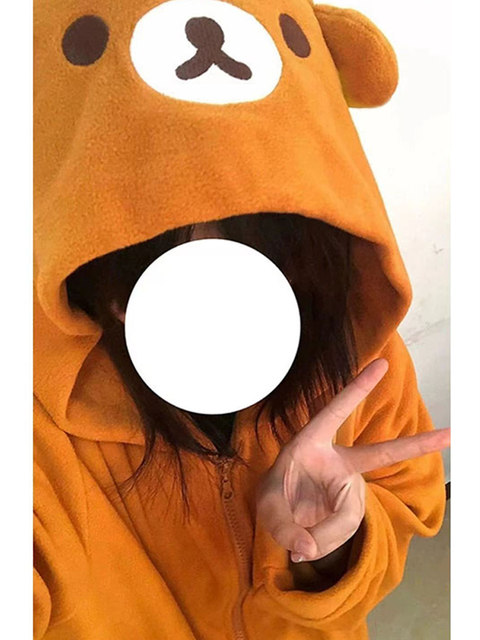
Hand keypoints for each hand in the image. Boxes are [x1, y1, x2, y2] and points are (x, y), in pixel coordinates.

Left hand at [255, 359, 450, 562]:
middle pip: (380, 454)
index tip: (380, 364)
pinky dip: (324, 544)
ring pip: (346, 517)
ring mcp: (348, 485)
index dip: (356, 389)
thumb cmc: (274, 496)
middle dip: (415, 445)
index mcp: (312, 442)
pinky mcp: (352, 507)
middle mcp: (337, 461)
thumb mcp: (266, 507)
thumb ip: (283, 527)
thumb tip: (310, 548)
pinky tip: (309, 544)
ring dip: (322, 537)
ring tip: (299, 544)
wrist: (281, 513)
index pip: (335, 412)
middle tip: (451, 434)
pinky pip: (344, 532)